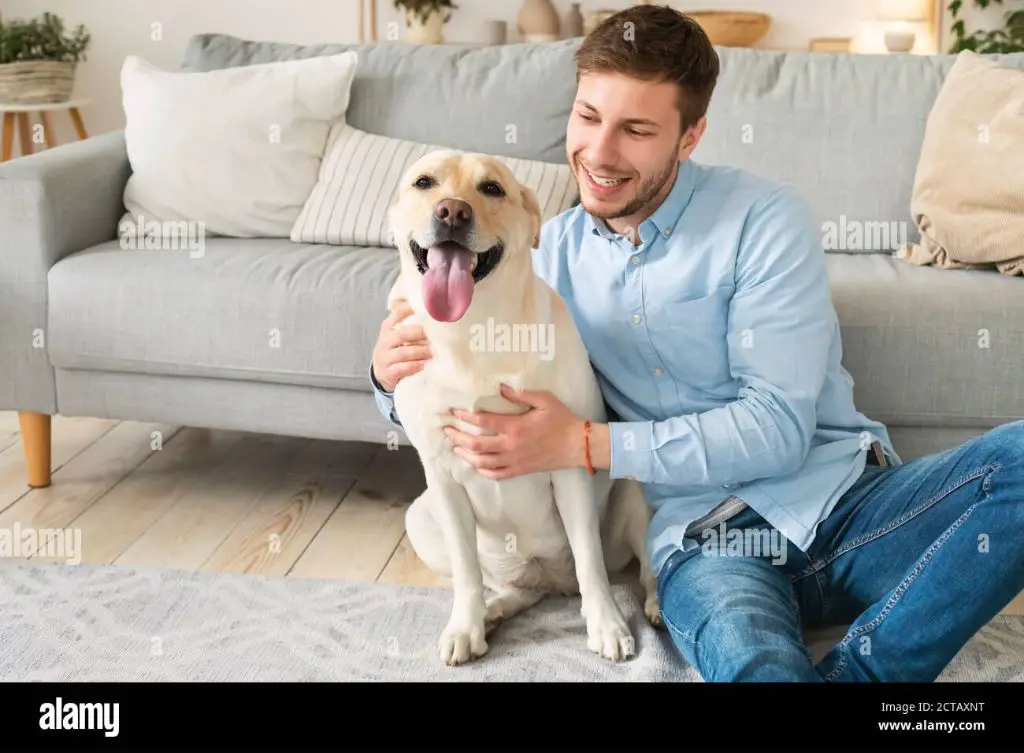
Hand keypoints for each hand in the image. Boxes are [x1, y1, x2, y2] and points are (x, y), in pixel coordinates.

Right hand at [371, 298, 430, 392]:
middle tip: (434, 334)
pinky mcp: (387, 373)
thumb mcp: (399, 335)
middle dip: (419, 333)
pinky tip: (424, 365)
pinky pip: (401, 369)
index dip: (411, 310)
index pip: (397, 313)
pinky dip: (414, 366)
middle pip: (401, 334)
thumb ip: (411, 323)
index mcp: (388, 327)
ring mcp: (384, 358)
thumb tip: (434, 309)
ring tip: (433, 352)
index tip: (427, 309)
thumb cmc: (397, 349)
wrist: (383, 372)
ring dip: (420, 352)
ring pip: (402, 352)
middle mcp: (384, 341)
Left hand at [442, 384, 593, 479]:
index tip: (454, 411)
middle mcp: (510, 446)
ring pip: (482, 462)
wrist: (576, 446)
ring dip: (465, 454)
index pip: (482, 422)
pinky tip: (475, 465)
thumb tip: (500, 387)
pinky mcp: (519, 470)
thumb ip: (521, 393)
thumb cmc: (561, 420)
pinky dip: (482, 471)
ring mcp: (514, 461)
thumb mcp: (544, 400)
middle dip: (458, 437)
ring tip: (455, 447)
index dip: (465, 416)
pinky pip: (496, 474)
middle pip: (476, 444)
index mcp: (515, 427)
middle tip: (447, 430)